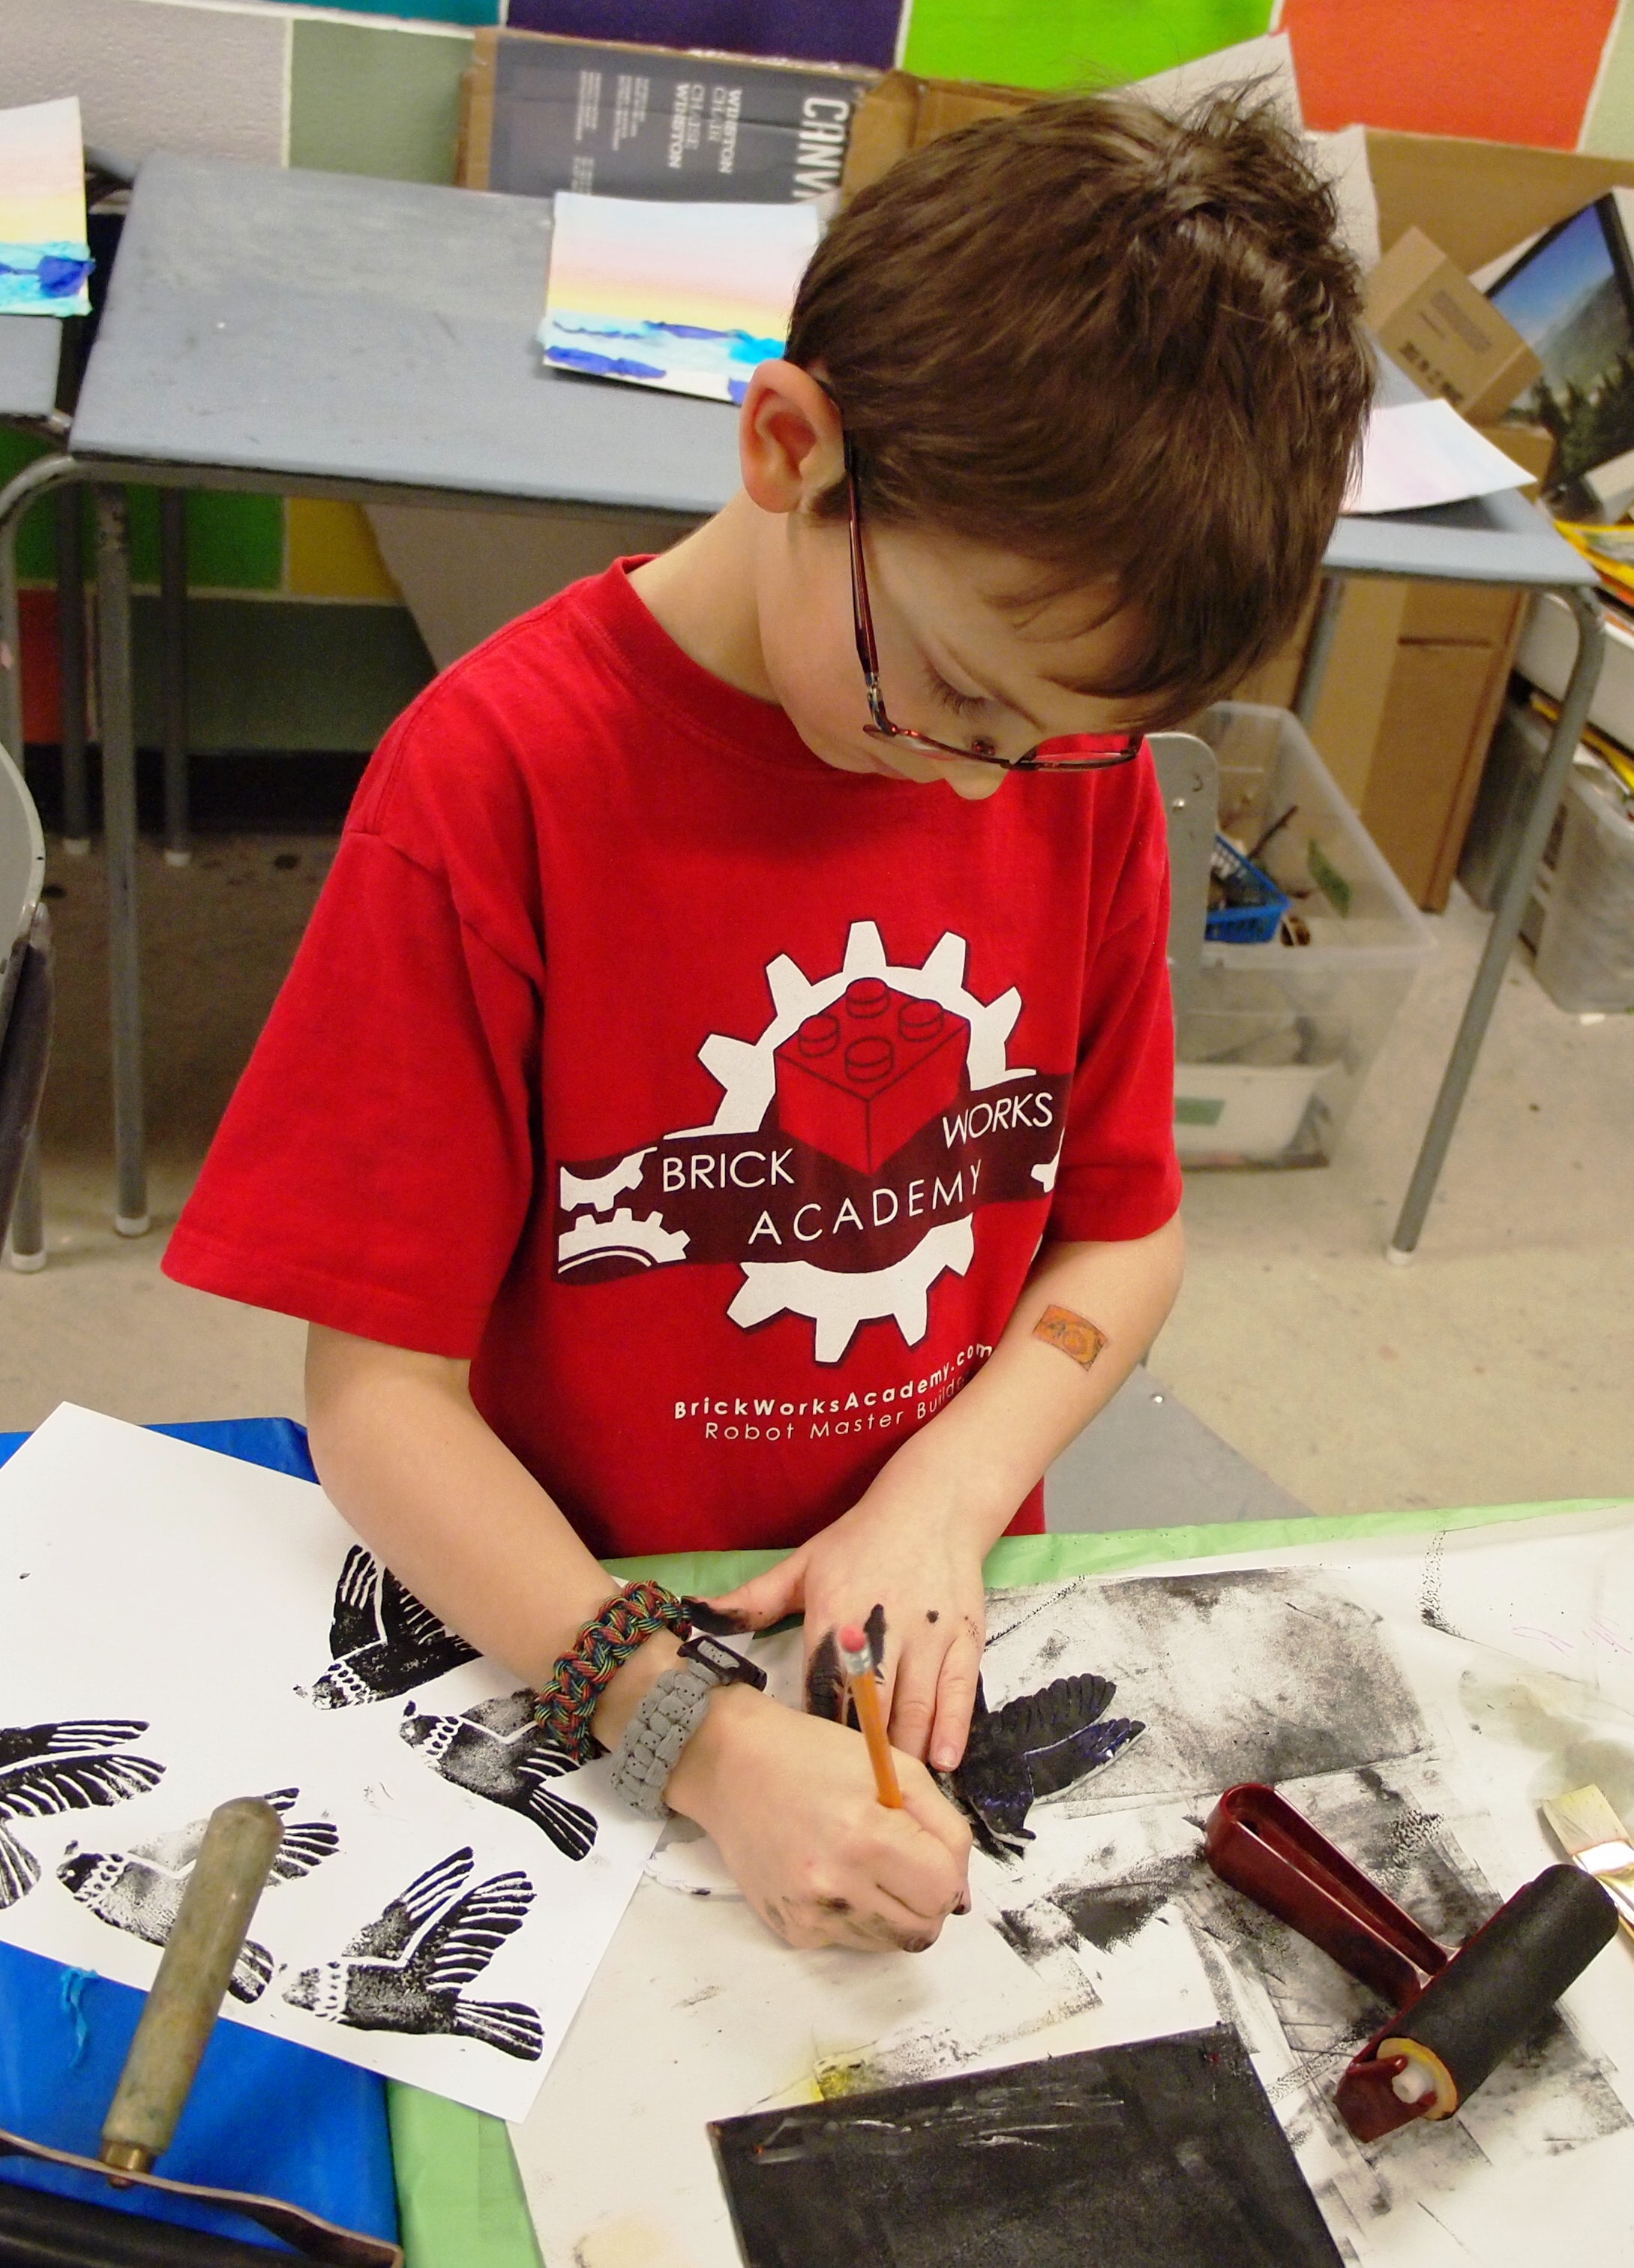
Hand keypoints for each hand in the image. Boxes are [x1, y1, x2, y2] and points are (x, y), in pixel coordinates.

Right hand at [667, 1685, 970, 1951]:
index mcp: (867, 1834)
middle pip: (924, 1927)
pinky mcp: (793, 1929)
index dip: (949, 1870)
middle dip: (928, 1897)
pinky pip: (851, 1940)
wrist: (731, 1765)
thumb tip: (959, 1889)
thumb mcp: (894, 1767)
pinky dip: (857, 1914)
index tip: (931, 1850)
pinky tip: (834, 1873)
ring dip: (894, 1910)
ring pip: (891, 1942)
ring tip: (867, 1865)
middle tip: (907, 1862)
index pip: (944, 1888)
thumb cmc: (813, 1755)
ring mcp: (812, 1913)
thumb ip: (942, 1827)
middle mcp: (837, 1883)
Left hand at [705, 1484, 989, 1771]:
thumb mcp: (802, 1565)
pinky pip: (958, 1693)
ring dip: (904, 1754)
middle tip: (852, 1797)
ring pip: (915, 1709)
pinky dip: (951, 1730)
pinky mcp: (963, 1638)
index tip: (808, 1771)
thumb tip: (694, 1617)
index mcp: (832, 1616)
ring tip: (892, 1790)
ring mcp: (927, 1635)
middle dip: (861, 1757)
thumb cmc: (860, 1541)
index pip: (819, 1689)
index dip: (815, 1735)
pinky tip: (941, 1761)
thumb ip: (751, 1601)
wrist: (931, 1507)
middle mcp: (880, 1629)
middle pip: (868, 1709)